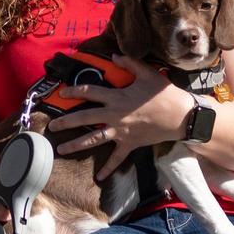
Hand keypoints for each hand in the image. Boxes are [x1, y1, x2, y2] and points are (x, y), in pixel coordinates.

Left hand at [46, 55, 195, 178]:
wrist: (181, 116)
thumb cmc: (165, 94)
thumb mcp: (147, 74)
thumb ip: (129, 63)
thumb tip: (114, 56)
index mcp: (116, 97)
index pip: (89, 92)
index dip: (74, 91)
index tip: (62, 93)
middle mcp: (114, 115)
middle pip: (85, 117)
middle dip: (66, 122)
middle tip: (52, 127)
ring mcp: (121, 132)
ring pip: (94, 139)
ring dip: (76, 145)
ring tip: (61, 150)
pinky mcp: (130, 144)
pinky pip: (117, 158)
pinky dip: (108, 168)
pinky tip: (99, 178)